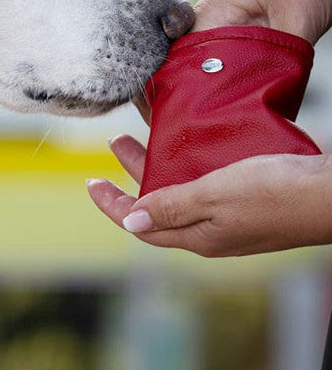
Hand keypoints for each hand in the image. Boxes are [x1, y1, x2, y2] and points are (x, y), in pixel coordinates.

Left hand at [87, 134, 331, 256]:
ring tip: (142, 134)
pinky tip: (189, 143)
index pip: (140, 224)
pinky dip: (189, 164)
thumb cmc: (277, 193)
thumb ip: (172, 207)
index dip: (112, 204)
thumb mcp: (215, 195)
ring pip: (181, 190)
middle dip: (132, 174)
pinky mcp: (250, 200)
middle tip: (116, 141)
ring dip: (158, 164)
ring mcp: (232, 217)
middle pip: (157, 203)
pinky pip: (206, 184)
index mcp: (198, 235)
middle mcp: (211, 230)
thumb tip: (130, 220)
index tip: (91, 182)